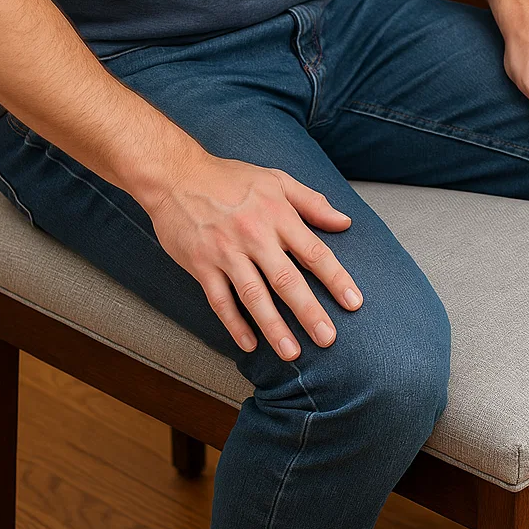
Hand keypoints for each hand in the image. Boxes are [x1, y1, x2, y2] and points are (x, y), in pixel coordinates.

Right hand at [146, 154, 361, 357]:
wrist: (175, 176)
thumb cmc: (230, 178)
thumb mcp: (277, 181)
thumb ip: (312, 203)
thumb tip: (344, 222)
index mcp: (278, 215)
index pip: (314, 252)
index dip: (335, 279)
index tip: (353, 302)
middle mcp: (254, 235)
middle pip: (286, 280)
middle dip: (309, 312)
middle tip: (327, 339)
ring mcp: (226, 252)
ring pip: (253, 296)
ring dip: (274, 327)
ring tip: (292, 353)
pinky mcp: (201, 265)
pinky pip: (220, 300)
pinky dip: (234, 323)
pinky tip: (249, 343)